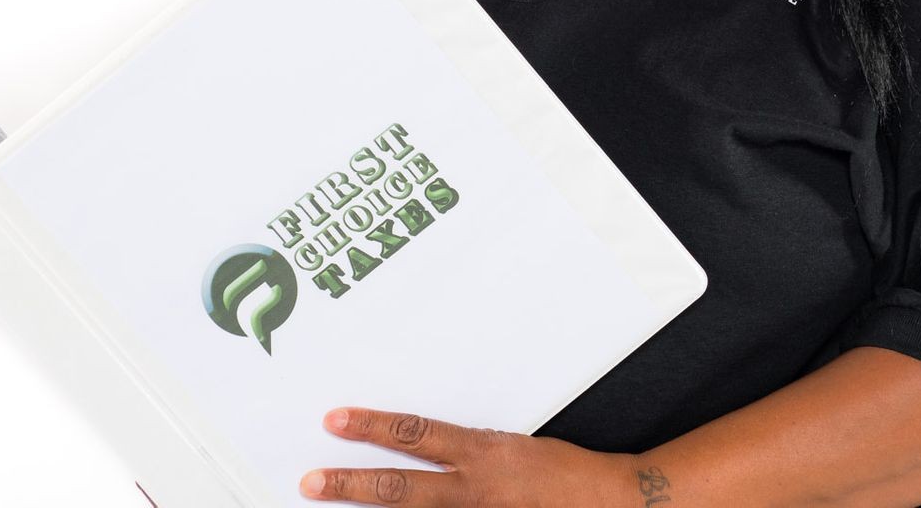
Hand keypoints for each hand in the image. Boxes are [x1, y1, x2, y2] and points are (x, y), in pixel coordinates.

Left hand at [300, 406, 637, 505]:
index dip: (372, 427)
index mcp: (482, 454)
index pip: (415, 435)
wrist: (611, 503)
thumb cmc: (564, 473)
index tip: (336, 421)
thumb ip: (468, 451)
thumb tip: (425, 447)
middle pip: (398, 489)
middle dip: (349, 485)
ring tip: (330, 501)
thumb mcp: (514, 447)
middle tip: (309, 482)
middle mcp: (473, 491)